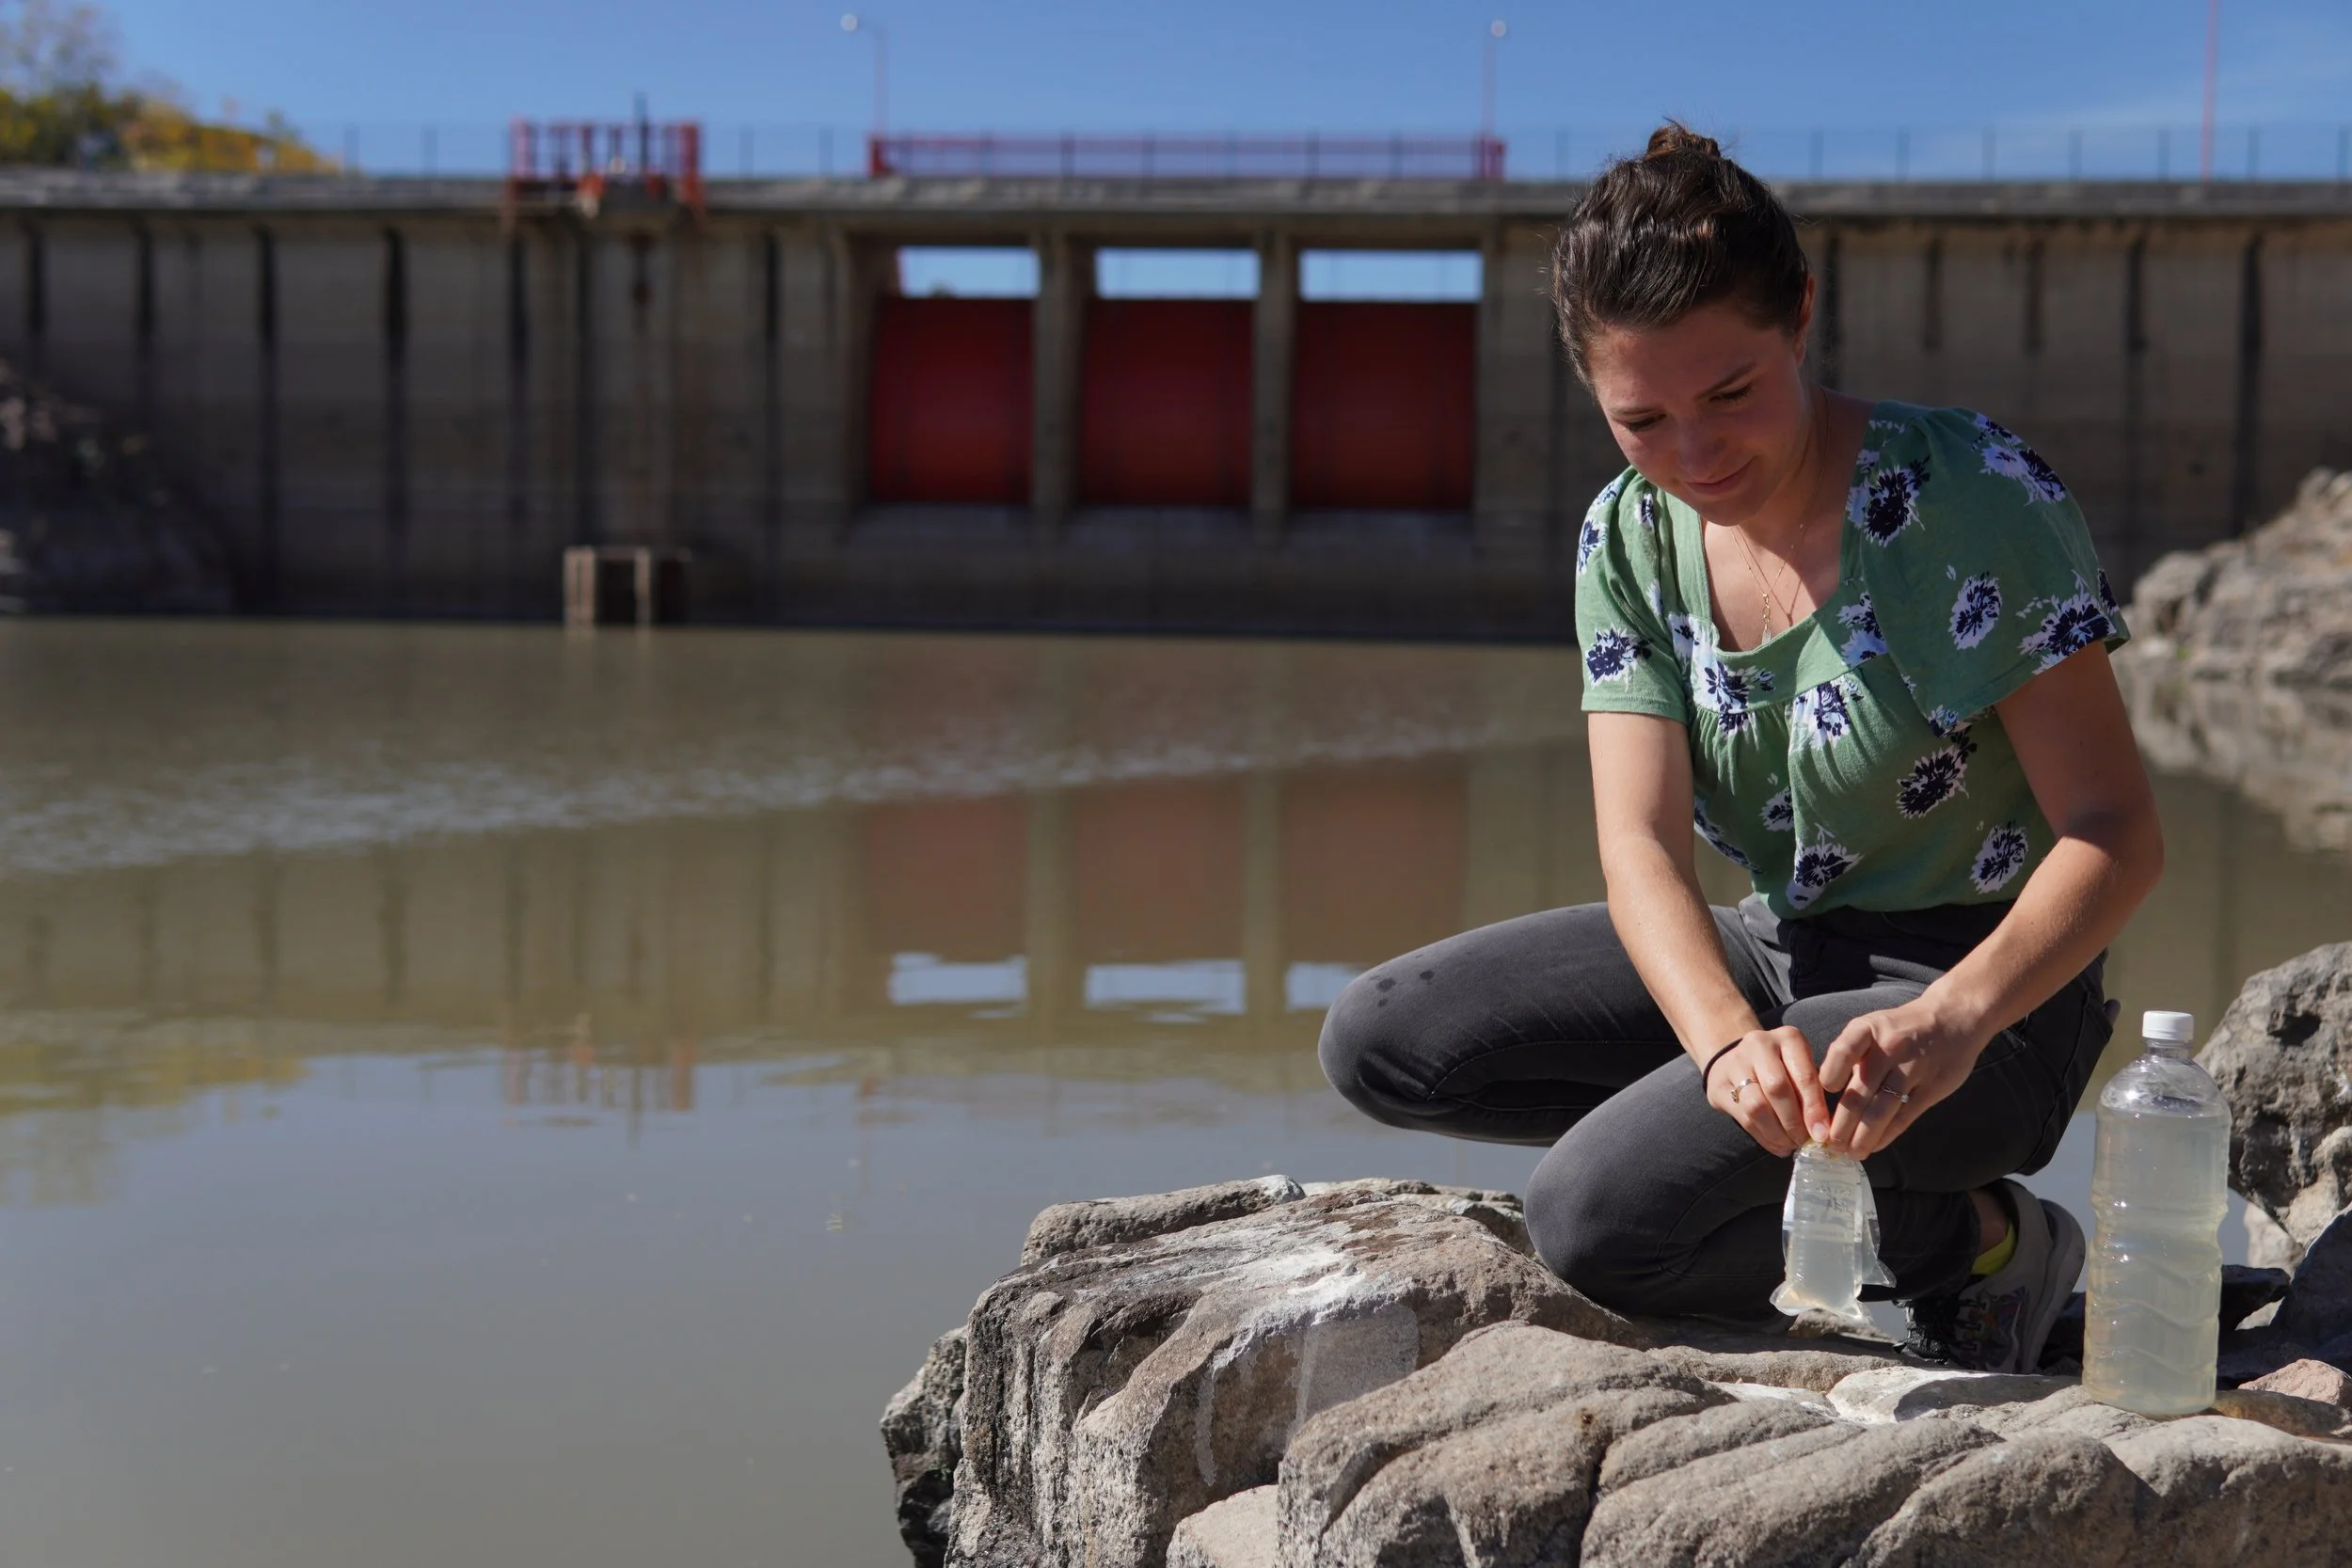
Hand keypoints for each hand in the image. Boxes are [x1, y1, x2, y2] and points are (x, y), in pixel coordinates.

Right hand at [1704, 1027, 1831, 1156]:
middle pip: (1777, 1089)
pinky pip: (1743, 1118)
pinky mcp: (1718, 1085)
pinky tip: (1776, 1145)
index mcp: (1788, 1038)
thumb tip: (1822, 1132)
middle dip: (1794, 1122)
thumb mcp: (1802, 1068)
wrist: (1737, 1057)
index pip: (1804, 1076)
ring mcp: (1735, 1063)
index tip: (1822, 1134)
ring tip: (1790, 1145)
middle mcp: (1759, 1044)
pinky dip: (1763, 1137)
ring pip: (1757, 1105)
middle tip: (1805, 1141)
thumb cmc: (1782, 1067)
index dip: (1814, 1108)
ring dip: (1777, 1132)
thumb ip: (1813, 1093)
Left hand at [1818, 998, 1988, 1158]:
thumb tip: (1821, 1092)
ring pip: (1882, 1110)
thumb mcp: (1872, 1027)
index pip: (1843, 1052)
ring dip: (1862, 1137)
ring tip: (1850, 1153)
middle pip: (1860, 1093)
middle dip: (1841, 1124)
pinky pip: (1904, 1117)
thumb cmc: (1901, 1028)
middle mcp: (1890, 1047)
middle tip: (1830, 1145)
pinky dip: (1886, 1135)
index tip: (1818, 1099)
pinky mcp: (1932, 1087)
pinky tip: (1874, 1146)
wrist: (1954, 1018)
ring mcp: (1913, 1068)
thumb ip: (1850, 1054)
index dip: (1829, 1076)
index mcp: (1868, 1029)